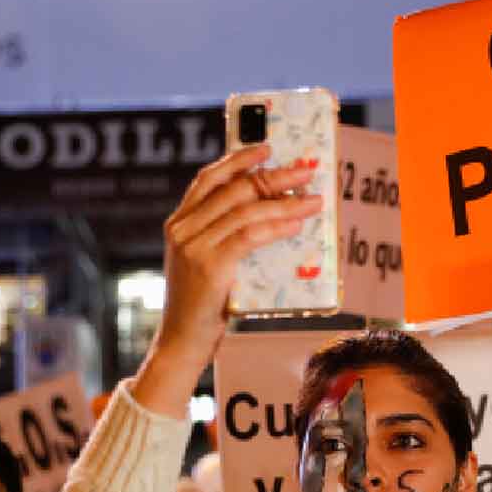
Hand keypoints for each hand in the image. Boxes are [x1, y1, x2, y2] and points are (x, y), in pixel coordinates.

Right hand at [133, 145, 321, 416]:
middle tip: (305, 171)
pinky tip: (297, 222)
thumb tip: (271, 213)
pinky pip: (250, 236)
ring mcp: (194, 247)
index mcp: (178, 224)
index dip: (237, 160)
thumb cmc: (202, 306)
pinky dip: (278, 226)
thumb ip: (224, 238)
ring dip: (286, 202)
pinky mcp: (210, 266)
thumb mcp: (206, 263)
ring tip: (313, 199)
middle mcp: (182, 229)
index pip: (207, 179)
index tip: (266, 149)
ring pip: (247, 211)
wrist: (182, 342)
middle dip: (274, 176)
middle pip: (233, 190)